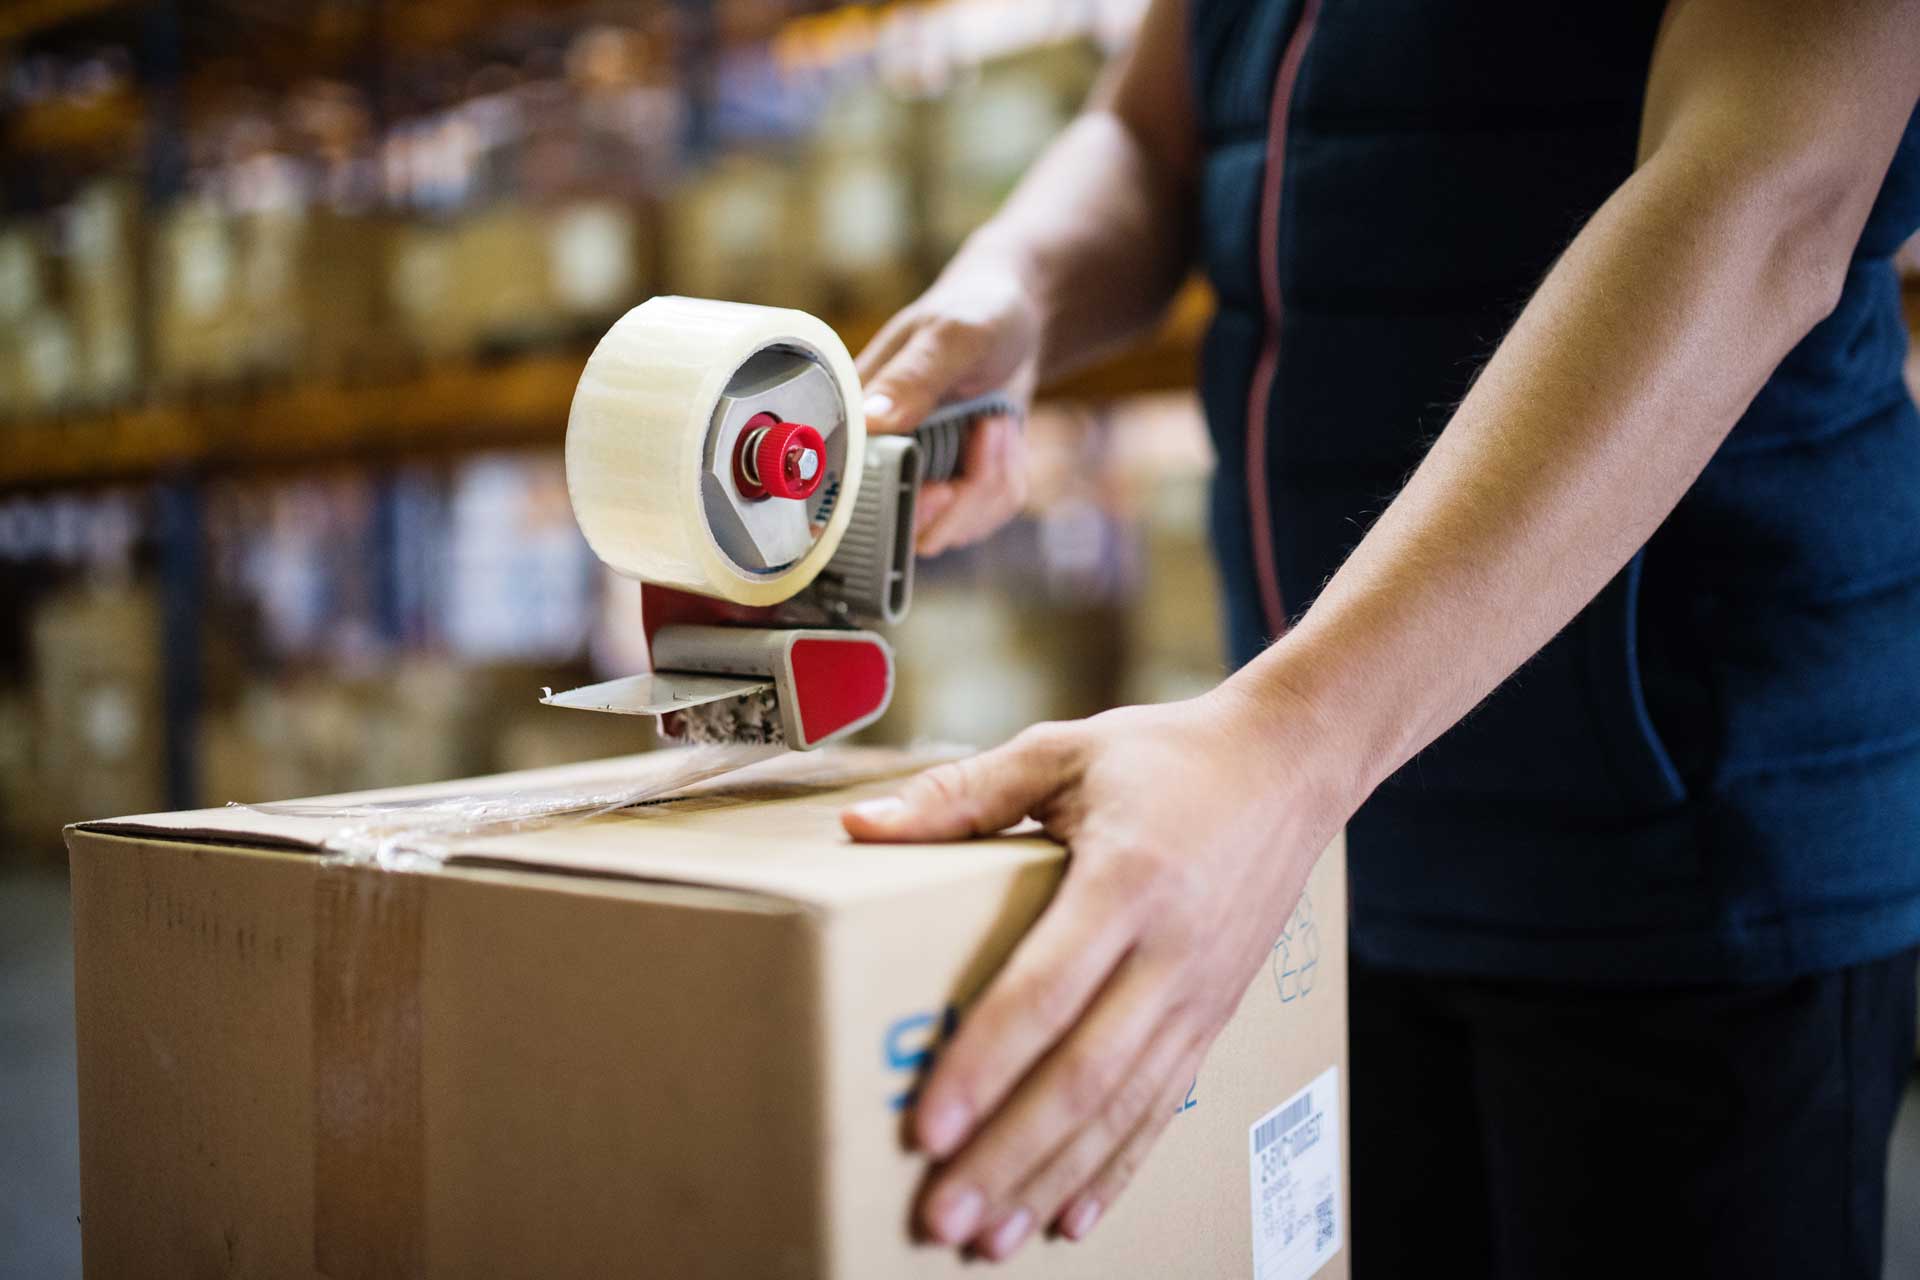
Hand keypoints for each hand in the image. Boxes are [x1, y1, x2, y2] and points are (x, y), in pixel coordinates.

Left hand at [840, 682, 1345, 1261]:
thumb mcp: (1061, 749)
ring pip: (1123, 1109)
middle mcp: (1169, 951)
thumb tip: (861, 828)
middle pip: (1083, 1074)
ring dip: (1053, 1179)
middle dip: (1009, 1154)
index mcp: (1125, 880)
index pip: (1044, 991)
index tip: (926, 1128)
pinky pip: (1163, 1106)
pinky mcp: (1214, 1016)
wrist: (1291, 766)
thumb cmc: (1166, 755)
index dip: (983, 1066)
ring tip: (989, 1241)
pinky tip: (1071, 1217)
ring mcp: (1198, 994)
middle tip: (942, 1219)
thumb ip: (961, 794)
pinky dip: (1117, 1168)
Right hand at [857, 261, 1042, 555]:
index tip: (944, 486)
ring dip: (992, 480)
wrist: (1019, 318)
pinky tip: (1003, 438)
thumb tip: (871, 421)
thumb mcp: (949, 336)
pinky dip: (1006, 480)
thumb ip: (911, 378)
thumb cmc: (978, 312)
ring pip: (953, 530)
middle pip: (909, 532)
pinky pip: (983, 518)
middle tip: (986, 432)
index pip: (854, 500)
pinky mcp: (955, 489)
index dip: (899, 509)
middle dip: (964, 496)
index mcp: (857, 421)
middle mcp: (879, 458)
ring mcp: (918, 478)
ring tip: (995, 423)